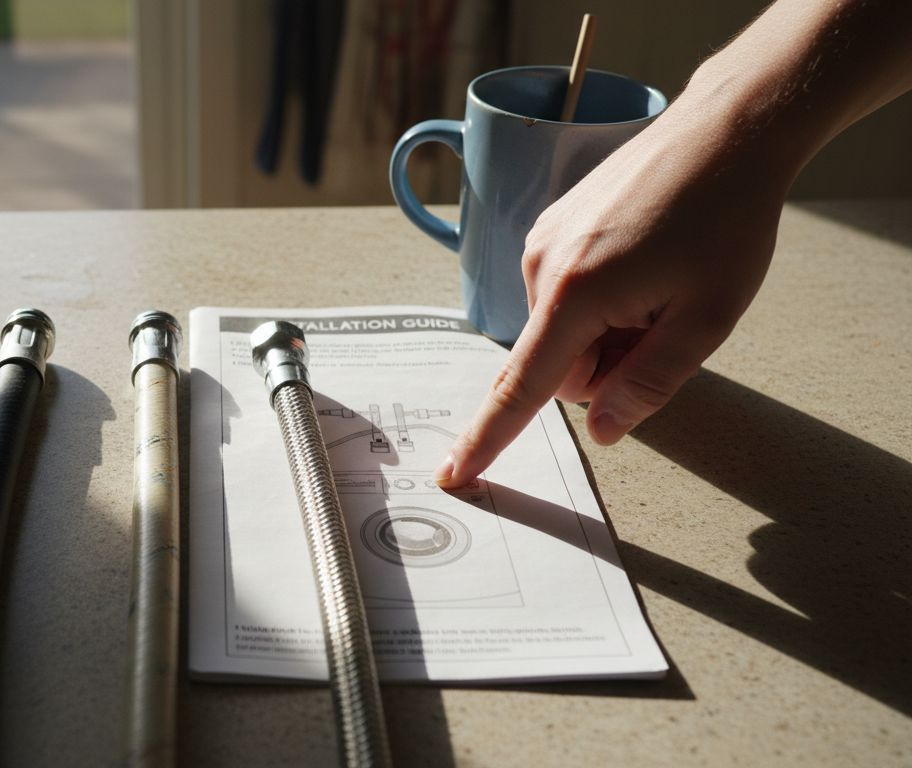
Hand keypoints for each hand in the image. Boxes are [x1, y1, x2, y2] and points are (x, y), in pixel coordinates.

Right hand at [435, 102, 785, 488]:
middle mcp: (540, 266)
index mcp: (575, 295)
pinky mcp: (550, 227)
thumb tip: (600, 431)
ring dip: (607, 329)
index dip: (488, 439)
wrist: (725, 132)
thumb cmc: (725, 221)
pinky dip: (600, 299)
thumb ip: (648, 384)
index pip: (521, 388)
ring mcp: (541, 241)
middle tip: (666, 324)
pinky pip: (564, 293)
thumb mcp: (707, 319)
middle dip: (606, 365)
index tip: (453, 474)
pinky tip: (644, 260)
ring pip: (563, 330)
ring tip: (660, 283)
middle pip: (558, 364)